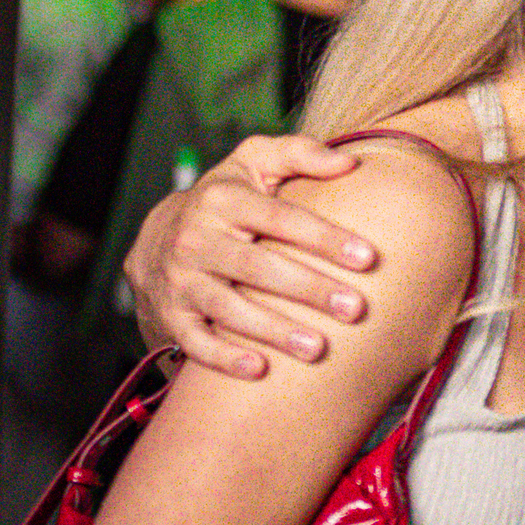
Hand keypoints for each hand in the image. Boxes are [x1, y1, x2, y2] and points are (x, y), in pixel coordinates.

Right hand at [122, 136, 374, 377]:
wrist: (158, 235)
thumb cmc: (228, 197)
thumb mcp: (255, 162)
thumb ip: (301, 154)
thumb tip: (350, 163)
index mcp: (223, 199)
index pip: (281, 218)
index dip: (324, 238)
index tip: (367, 258)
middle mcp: (196, 239)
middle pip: (258, 267)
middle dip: (308, 289)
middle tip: (355, 309)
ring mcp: (180, 280)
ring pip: (228, 308)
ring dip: (274, 331)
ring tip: (318, 349)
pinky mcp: (171, 315)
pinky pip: (195, 341)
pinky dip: (224, 358)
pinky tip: (259, 369)